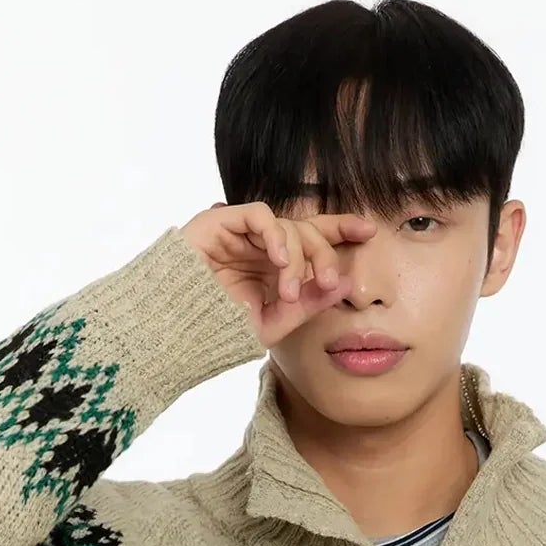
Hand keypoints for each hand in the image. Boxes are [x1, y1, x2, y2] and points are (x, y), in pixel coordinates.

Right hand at [179, 201, 377, 348]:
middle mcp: (262, 244)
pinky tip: (279, 261)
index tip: (369, 232)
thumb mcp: (273, 323)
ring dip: (297, 258)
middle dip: (325, 253)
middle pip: (308, 229)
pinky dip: (276, 235)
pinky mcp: (223, 221)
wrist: (176, 328)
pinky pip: (261, 215)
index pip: (314, 238)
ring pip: (287, 225)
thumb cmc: (218, 329)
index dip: (341, 230)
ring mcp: (242, 232)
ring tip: (288, 291)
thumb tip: (343, 282)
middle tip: (328, 282)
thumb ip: (308, 304)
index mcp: (275, 265)